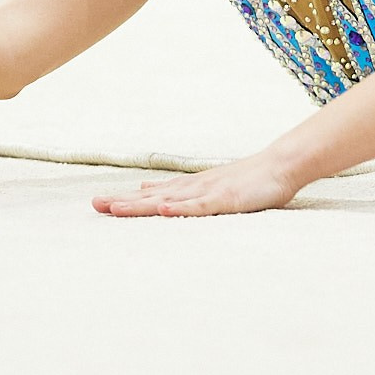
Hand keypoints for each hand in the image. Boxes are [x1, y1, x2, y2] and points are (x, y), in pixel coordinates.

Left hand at [93, 153, 306, 217]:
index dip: (125, 199)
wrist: (280, 165)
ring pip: (168, 200)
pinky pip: (199, 206)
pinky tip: (162, 209)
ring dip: (141, 205)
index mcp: (189, 187)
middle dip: (123, 202)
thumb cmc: (248, 178)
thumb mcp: (208, 186)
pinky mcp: (225, 199)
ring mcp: (207, 192)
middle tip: (94, 205)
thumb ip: (178, 189)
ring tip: (115, 209)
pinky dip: (180, 208)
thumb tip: (147, 188)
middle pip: (151, 197)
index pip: (150, 195)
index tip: (99, 204)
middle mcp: (192, 187)